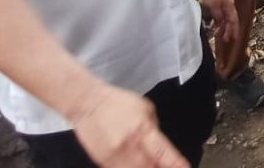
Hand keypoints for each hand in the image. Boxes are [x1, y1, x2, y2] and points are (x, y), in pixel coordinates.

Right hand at [70, 84, 187, 167]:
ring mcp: (114, 157)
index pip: (163, 153)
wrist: (88, 104)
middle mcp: (129, 146)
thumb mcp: (146, 109)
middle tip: (168, 167)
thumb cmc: (119, 103)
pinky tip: (139, 165)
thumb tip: (162, 147)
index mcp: (142, 130)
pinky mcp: (102, 162)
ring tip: (154, 166)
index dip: (175, 164)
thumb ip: (155, 129)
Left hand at [199, 0, 238, 43]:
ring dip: (222, 26)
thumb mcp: (214, 5)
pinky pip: (220, 14)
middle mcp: (229, 5)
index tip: (234, 38)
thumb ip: (218, 15)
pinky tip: (213, 24)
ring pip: (225, 17)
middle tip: (225, 39)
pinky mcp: (218, 1)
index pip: (234, 21)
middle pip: (230, 20)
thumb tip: (220, 22)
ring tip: (217, 33)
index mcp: (230, 6)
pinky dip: (218, 20)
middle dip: (228, 30)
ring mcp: (224, 3)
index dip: (234, 30)